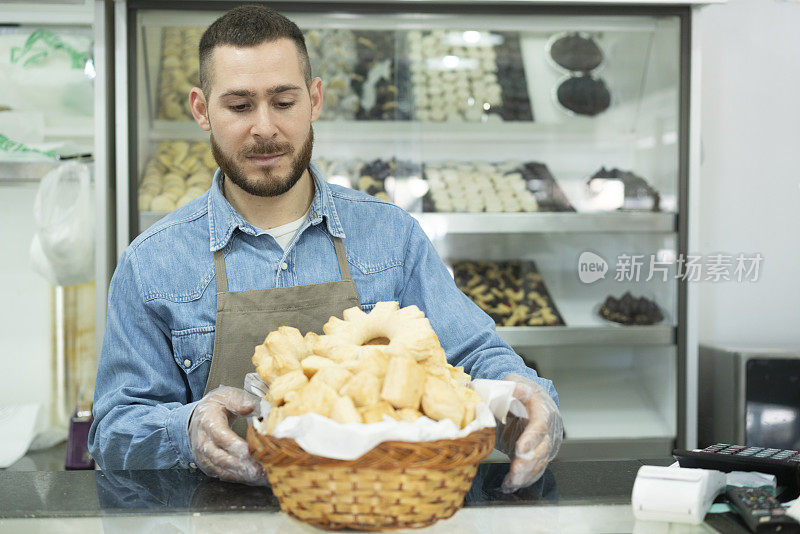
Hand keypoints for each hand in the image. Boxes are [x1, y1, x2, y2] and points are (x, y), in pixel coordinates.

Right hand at [188, 386, 266, 484]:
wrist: (197, 418)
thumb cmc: (216, 406)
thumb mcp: (226, 395)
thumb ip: (238, 400)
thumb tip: (249, 407)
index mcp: (208, 422)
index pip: (220, 436)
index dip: (234, 444)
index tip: (249, 450)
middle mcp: (203, 442)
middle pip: (221, 457)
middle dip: (240, 465)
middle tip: (259, 469)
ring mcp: (204, 456)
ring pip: (222, 469)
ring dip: (241, 475)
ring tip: (261, 476)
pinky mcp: (209, 466)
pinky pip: (223, 475)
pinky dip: (238, 478)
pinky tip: (254, 479)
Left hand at [496, 373, 562, 492]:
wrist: (520, 397)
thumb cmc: (513, 389)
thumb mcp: (510, 383)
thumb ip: (513, 387)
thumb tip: (520, 389)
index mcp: (541, 409)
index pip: (539, 426)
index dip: (531, 439)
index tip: (520, 450)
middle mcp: (547, 428)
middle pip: (541, 449)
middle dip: (528, 463)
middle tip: (515, 471)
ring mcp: (543, 442)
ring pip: (539, 462)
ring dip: (525, 474)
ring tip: (510, 481)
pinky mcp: (536, 453)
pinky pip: (533, 469)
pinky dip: (523, 478)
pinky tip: (510, 484)